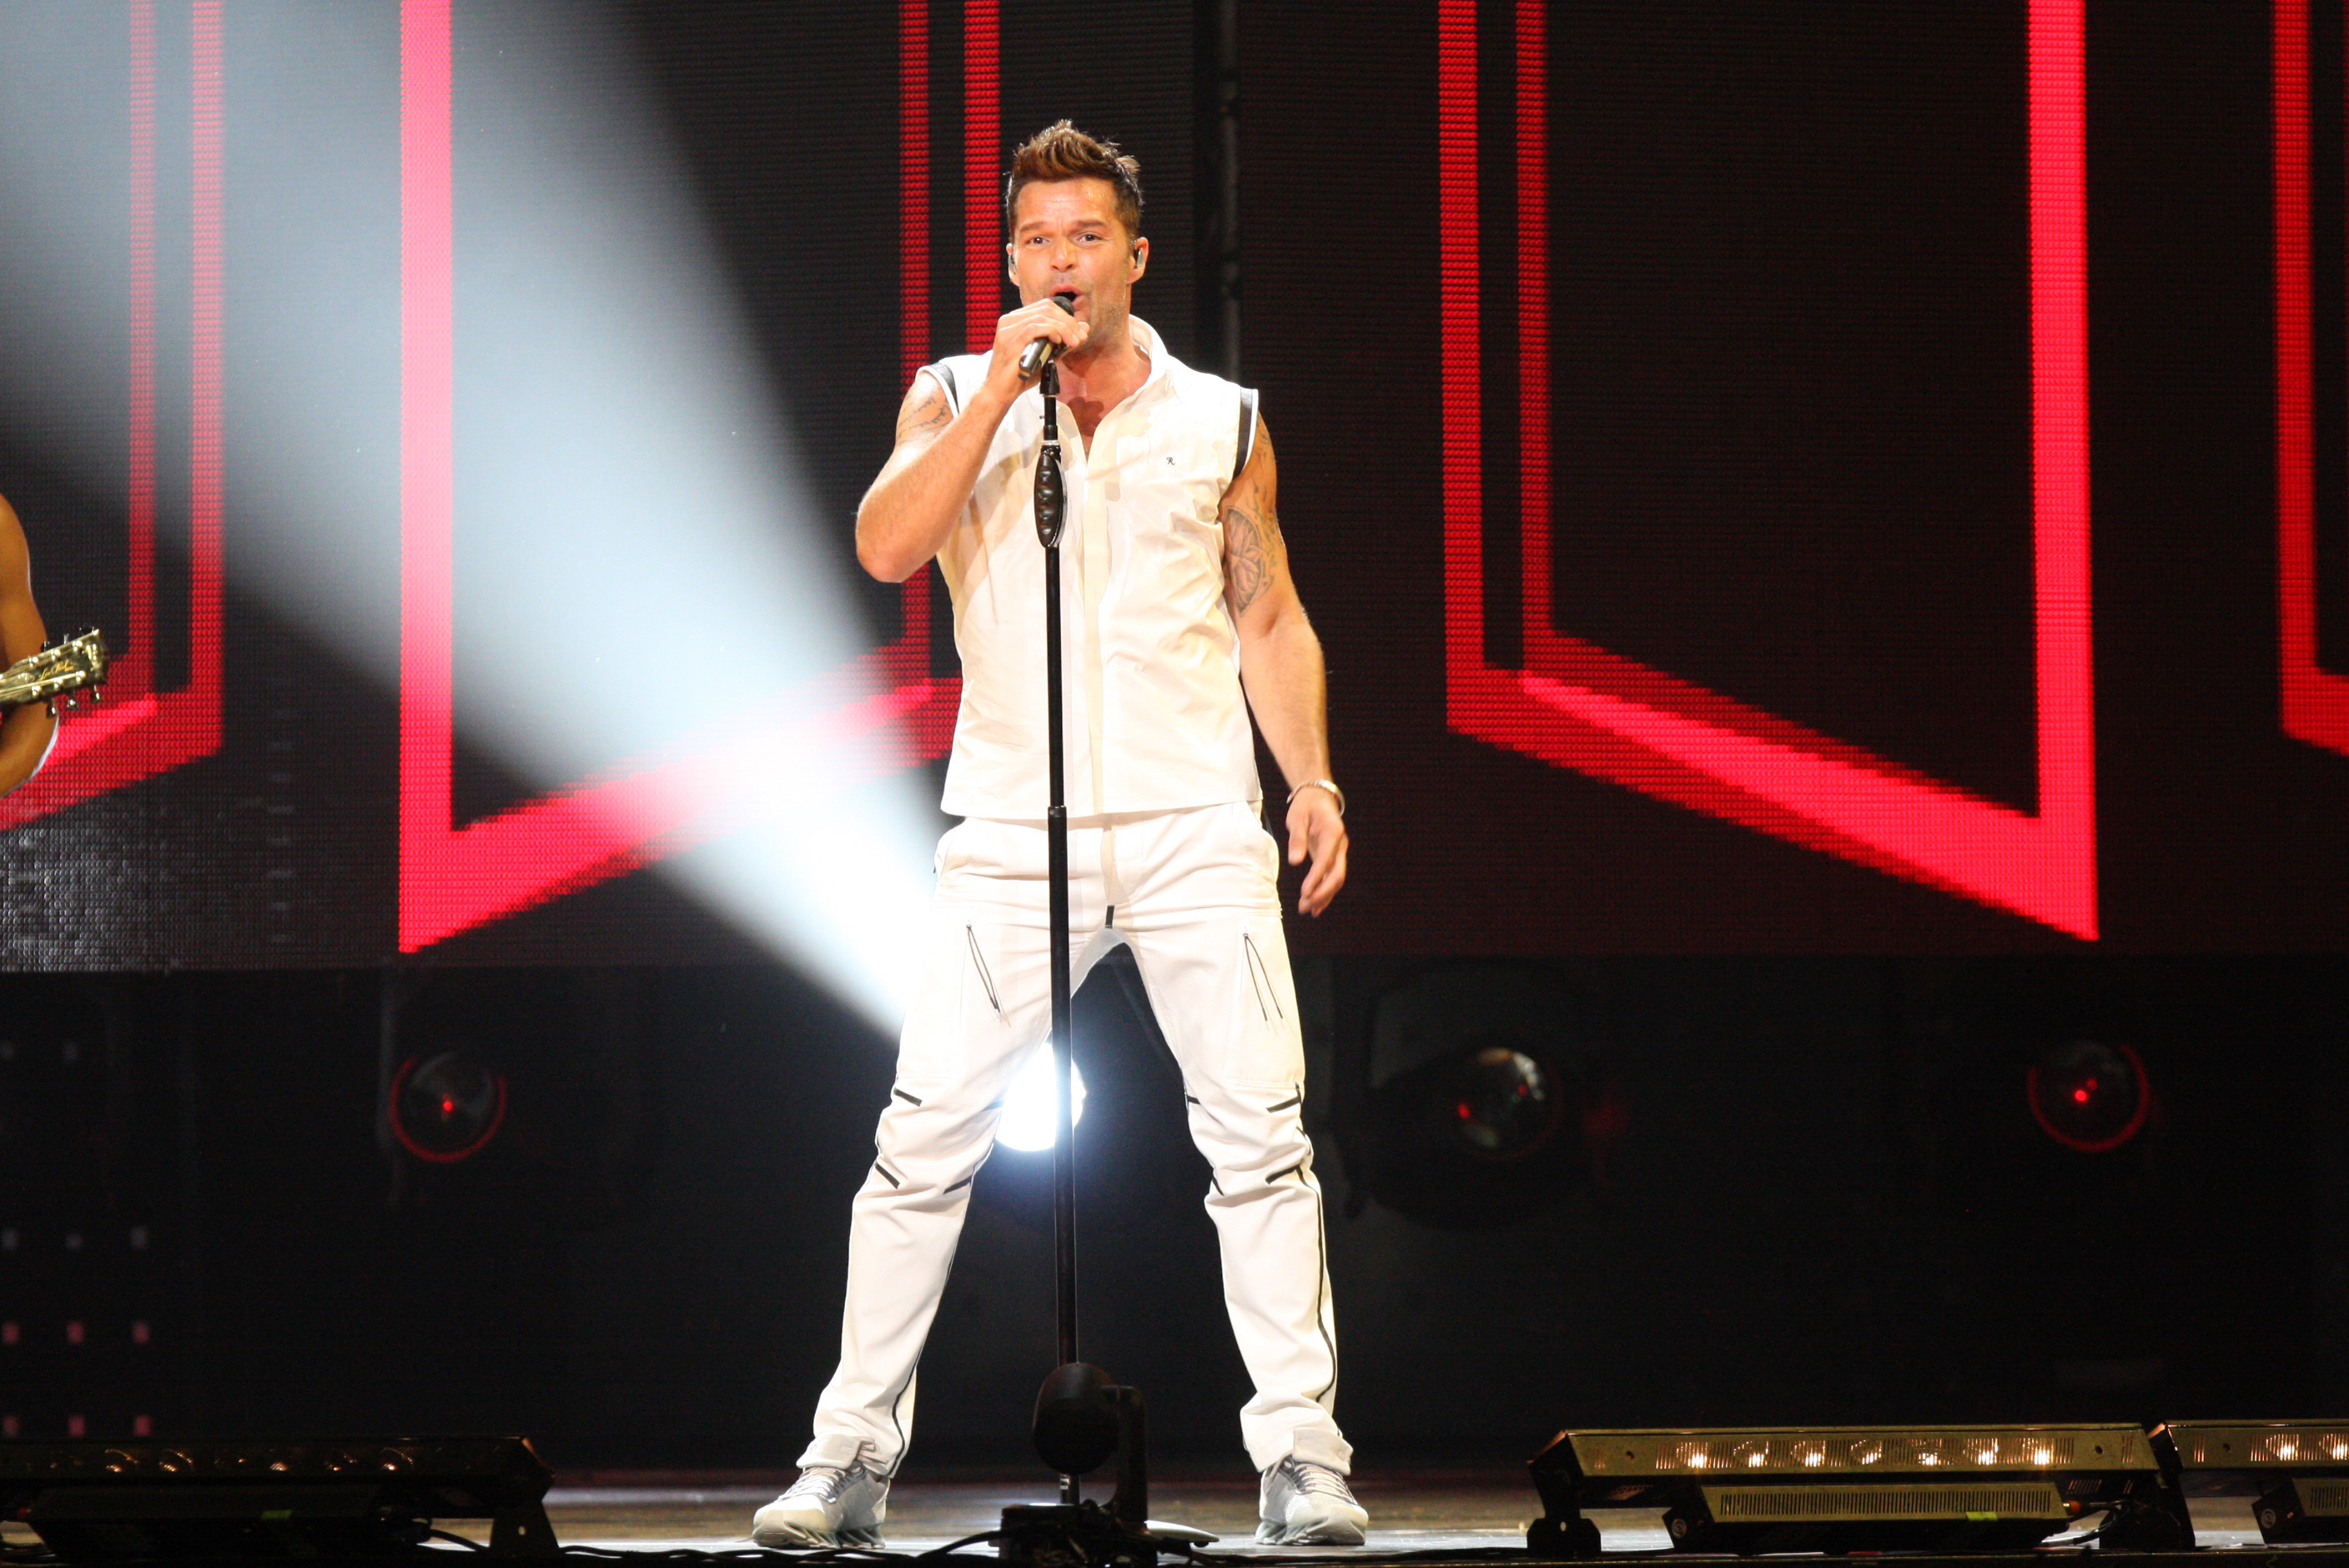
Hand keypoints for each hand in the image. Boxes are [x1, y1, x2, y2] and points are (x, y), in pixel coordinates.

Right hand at [984, 297, 1087, 395]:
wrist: (1000, 392)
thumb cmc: (1020, 375)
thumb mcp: (1046, 355)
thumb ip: (1063, 340)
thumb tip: (1084, 328)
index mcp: (1016, 320)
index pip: (1045, 306)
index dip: (1065, 316)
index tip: (1079, 332)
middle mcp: (1009, 320)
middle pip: (1046, 308)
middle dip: (1068, 321)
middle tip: (1081, 337)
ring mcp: (1008, 329)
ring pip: (1042, 316)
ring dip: (1063, 327)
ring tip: (1073, 341)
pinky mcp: (1009, 340)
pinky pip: (1035, 327)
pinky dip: (1051, 331)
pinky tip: (1058, 341)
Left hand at [1284, 788, 1348, 915]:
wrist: (1318, 798)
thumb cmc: (1307, 806)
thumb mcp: (1297, 817)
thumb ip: (1297, 838)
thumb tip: (1295, 861)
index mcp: (1333, 832)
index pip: (1326, 859)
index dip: (1316, 878)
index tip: (1305, 892)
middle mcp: (1340, 844)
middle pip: (1337, 874)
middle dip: (1322, 892)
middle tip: (1306, 906)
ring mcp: (1338, 852)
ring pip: (1336, 878)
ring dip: (1323, 896)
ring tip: (1308, 909)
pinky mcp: (1333, 857)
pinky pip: (1331, 877)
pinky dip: (1325, 892)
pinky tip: (1316, 906)